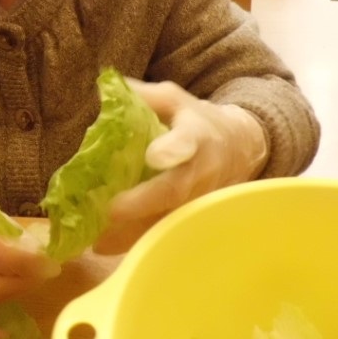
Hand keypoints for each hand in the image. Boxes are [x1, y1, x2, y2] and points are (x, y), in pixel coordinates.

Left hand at [93, 78, 267, 254]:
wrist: (239, 148)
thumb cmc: (196, 121)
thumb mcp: (174, 100)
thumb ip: (142, 96)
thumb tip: (104, 91)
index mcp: (196, 135)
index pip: (188, 141)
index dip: (173, 149)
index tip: (155, 155)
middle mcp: (201, 171)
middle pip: (176, 190)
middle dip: (144, 202)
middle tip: (111, 210)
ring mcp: (199, 200)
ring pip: (170, 220)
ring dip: (135, 232)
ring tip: (98, 240)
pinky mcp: (194, 219)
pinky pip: (166, 234)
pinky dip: (137, 243)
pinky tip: (104, 247)